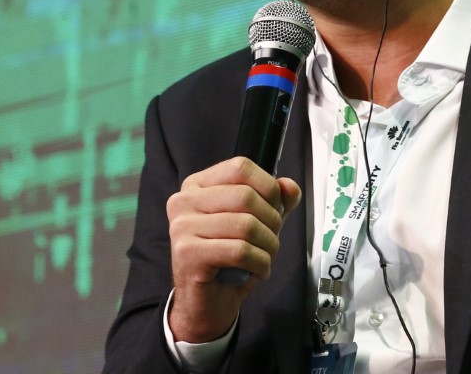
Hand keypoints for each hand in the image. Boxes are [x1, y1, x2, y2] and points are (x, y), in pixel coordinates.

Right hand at [167, 156, 302, 342]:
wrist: (206, 304)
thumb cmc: (229, 260)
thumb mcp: (256, 223)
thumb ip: (274, 200)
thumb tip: (289, 187)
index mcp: (197, 185)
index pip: (240, 167)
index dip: (268, 186)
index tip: (276, 207)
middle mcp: (184, 201)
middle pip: (246, 196)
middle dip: (272, 221)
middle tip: (272, 240)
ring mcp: (182, 226)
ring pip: (246, 225)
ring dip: (268, 245)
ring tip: (266, 257)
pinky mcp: (187, 253)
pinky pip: (240, 251)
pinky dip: (260, 263)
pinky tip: (257, 270)